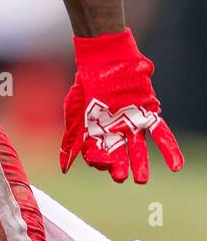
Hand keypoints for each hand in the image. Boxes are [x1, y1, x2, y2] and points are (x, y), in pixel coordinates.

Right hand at [60, 29, 183, 183]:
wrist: (105, 61)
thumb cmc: (86, 84)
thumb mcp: (75, 113)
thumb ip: (71, 140)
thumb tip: (64, 168)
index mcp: (96, 130)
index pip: (97, 153)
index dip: (99, 161)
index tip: (101, 166)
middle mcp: (115, 129)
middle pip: (118, 153)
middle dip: (119, 166)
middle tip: (121, 177)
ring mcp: (132, 123)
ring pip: (138, 148)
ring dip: (140, 164)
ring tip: (141, 180)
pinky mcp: (148, 114)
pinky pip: (161, 135)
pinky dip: (169, 151)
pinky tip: (175, 167)